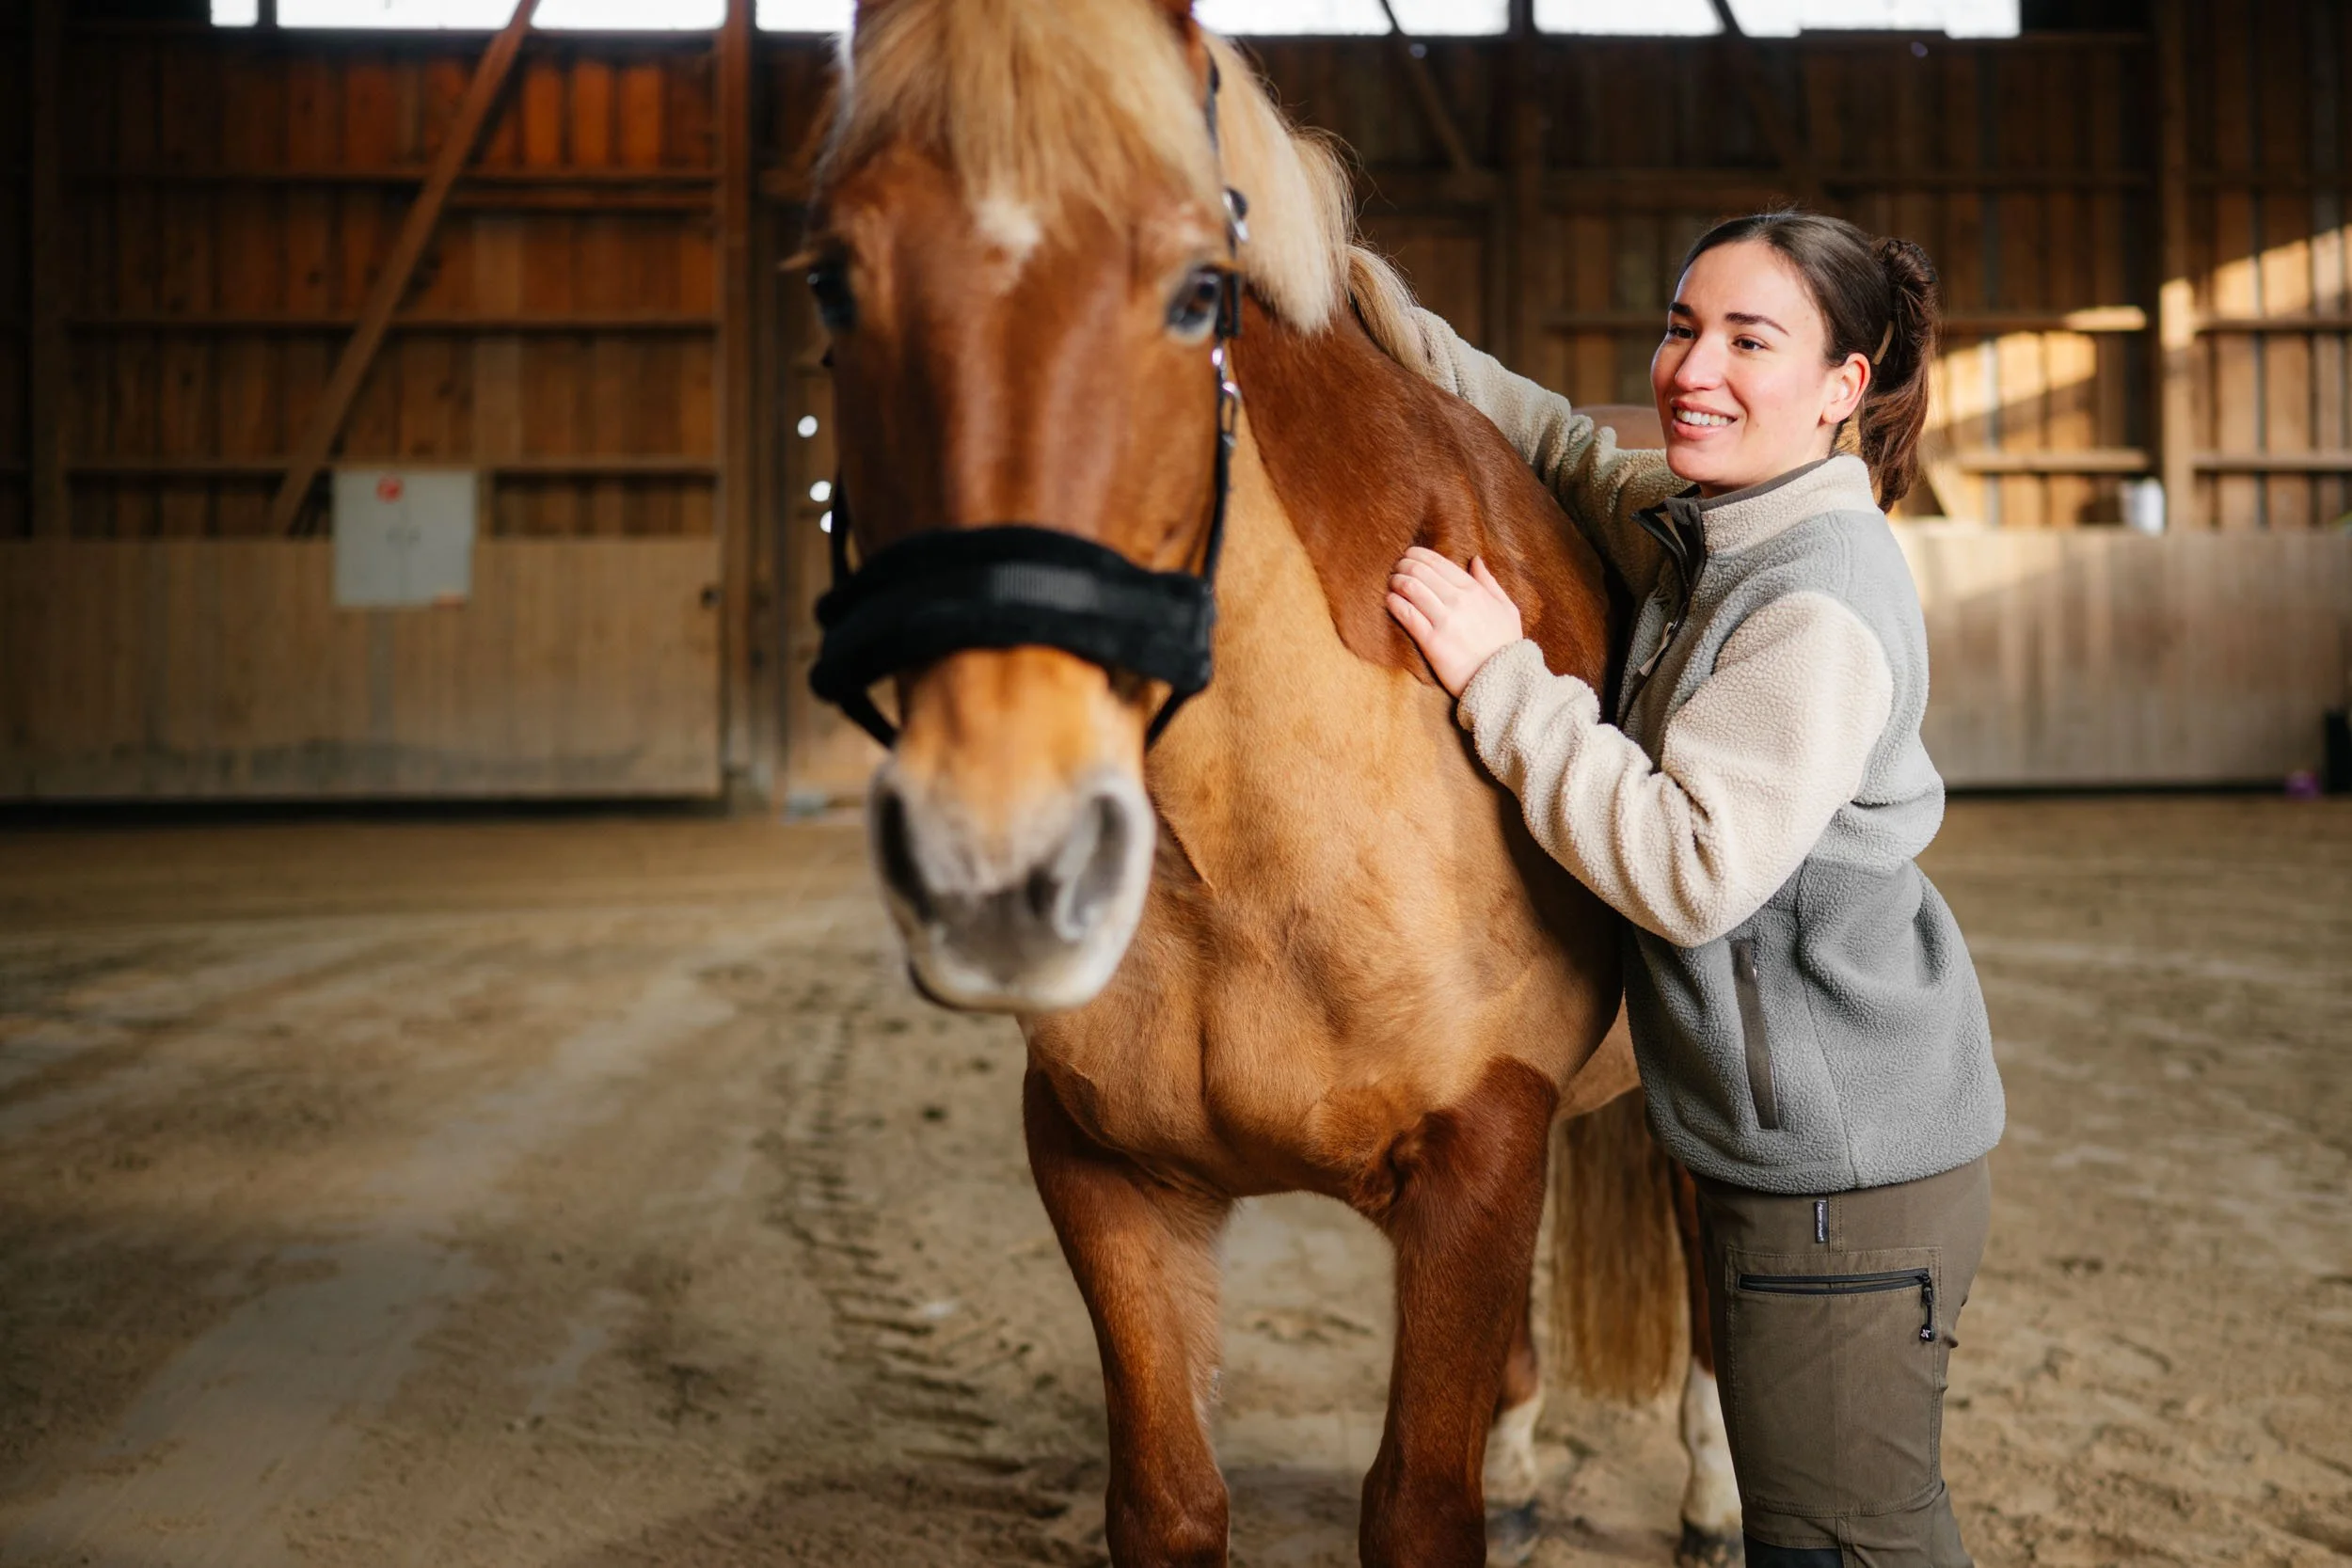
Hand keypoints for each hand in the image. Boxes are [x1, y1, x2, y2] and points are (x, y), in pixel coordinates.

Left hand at [1385, 547, 1523, 696]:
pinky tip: (1390, 600)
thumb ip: (1489, 582)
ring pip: (1411, 588)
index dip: (1419, 554)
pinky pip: (1407, 615)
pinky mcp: (1432, 642)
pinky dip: (1394, 603)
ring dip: (1396, 581)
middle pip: (1420, 571)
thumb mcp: (1507, 608)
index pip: (1439, 562)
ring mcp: (1444, 621)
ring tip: (1391, 582)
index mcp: (1475, 590)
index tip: (1409, 555)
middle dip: (1403, 565)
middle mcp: (1458, 600)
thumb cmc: (1506, 644)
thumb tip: (1475, 559)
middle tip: (1396, 568)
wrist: (1503, 680)